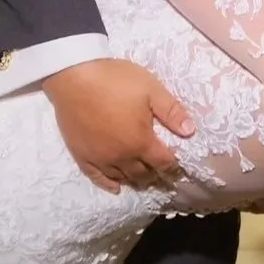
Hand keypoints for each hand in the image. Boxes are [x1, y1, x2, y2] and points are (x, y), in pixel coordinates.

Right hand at [45, 59, 195, 192]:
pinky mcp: (82, 155)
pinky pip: (97, 177)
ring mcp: (100, 158)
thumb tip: (190, 131)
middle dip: (154, 174)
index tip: (178, 168)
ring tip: (142, 178)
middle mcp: (122, 156)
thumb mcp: (151, 89)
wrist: (73, 77)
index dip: (173, 166)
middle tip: (160, 173)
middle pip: (143, 174)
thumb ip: (172, 111)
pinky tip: (115, 187)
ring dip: (135, 179)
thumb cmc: (114, 80)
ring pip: (122, 178)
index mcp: (141, 141)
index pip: (163, 162)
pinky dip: (108, 184)